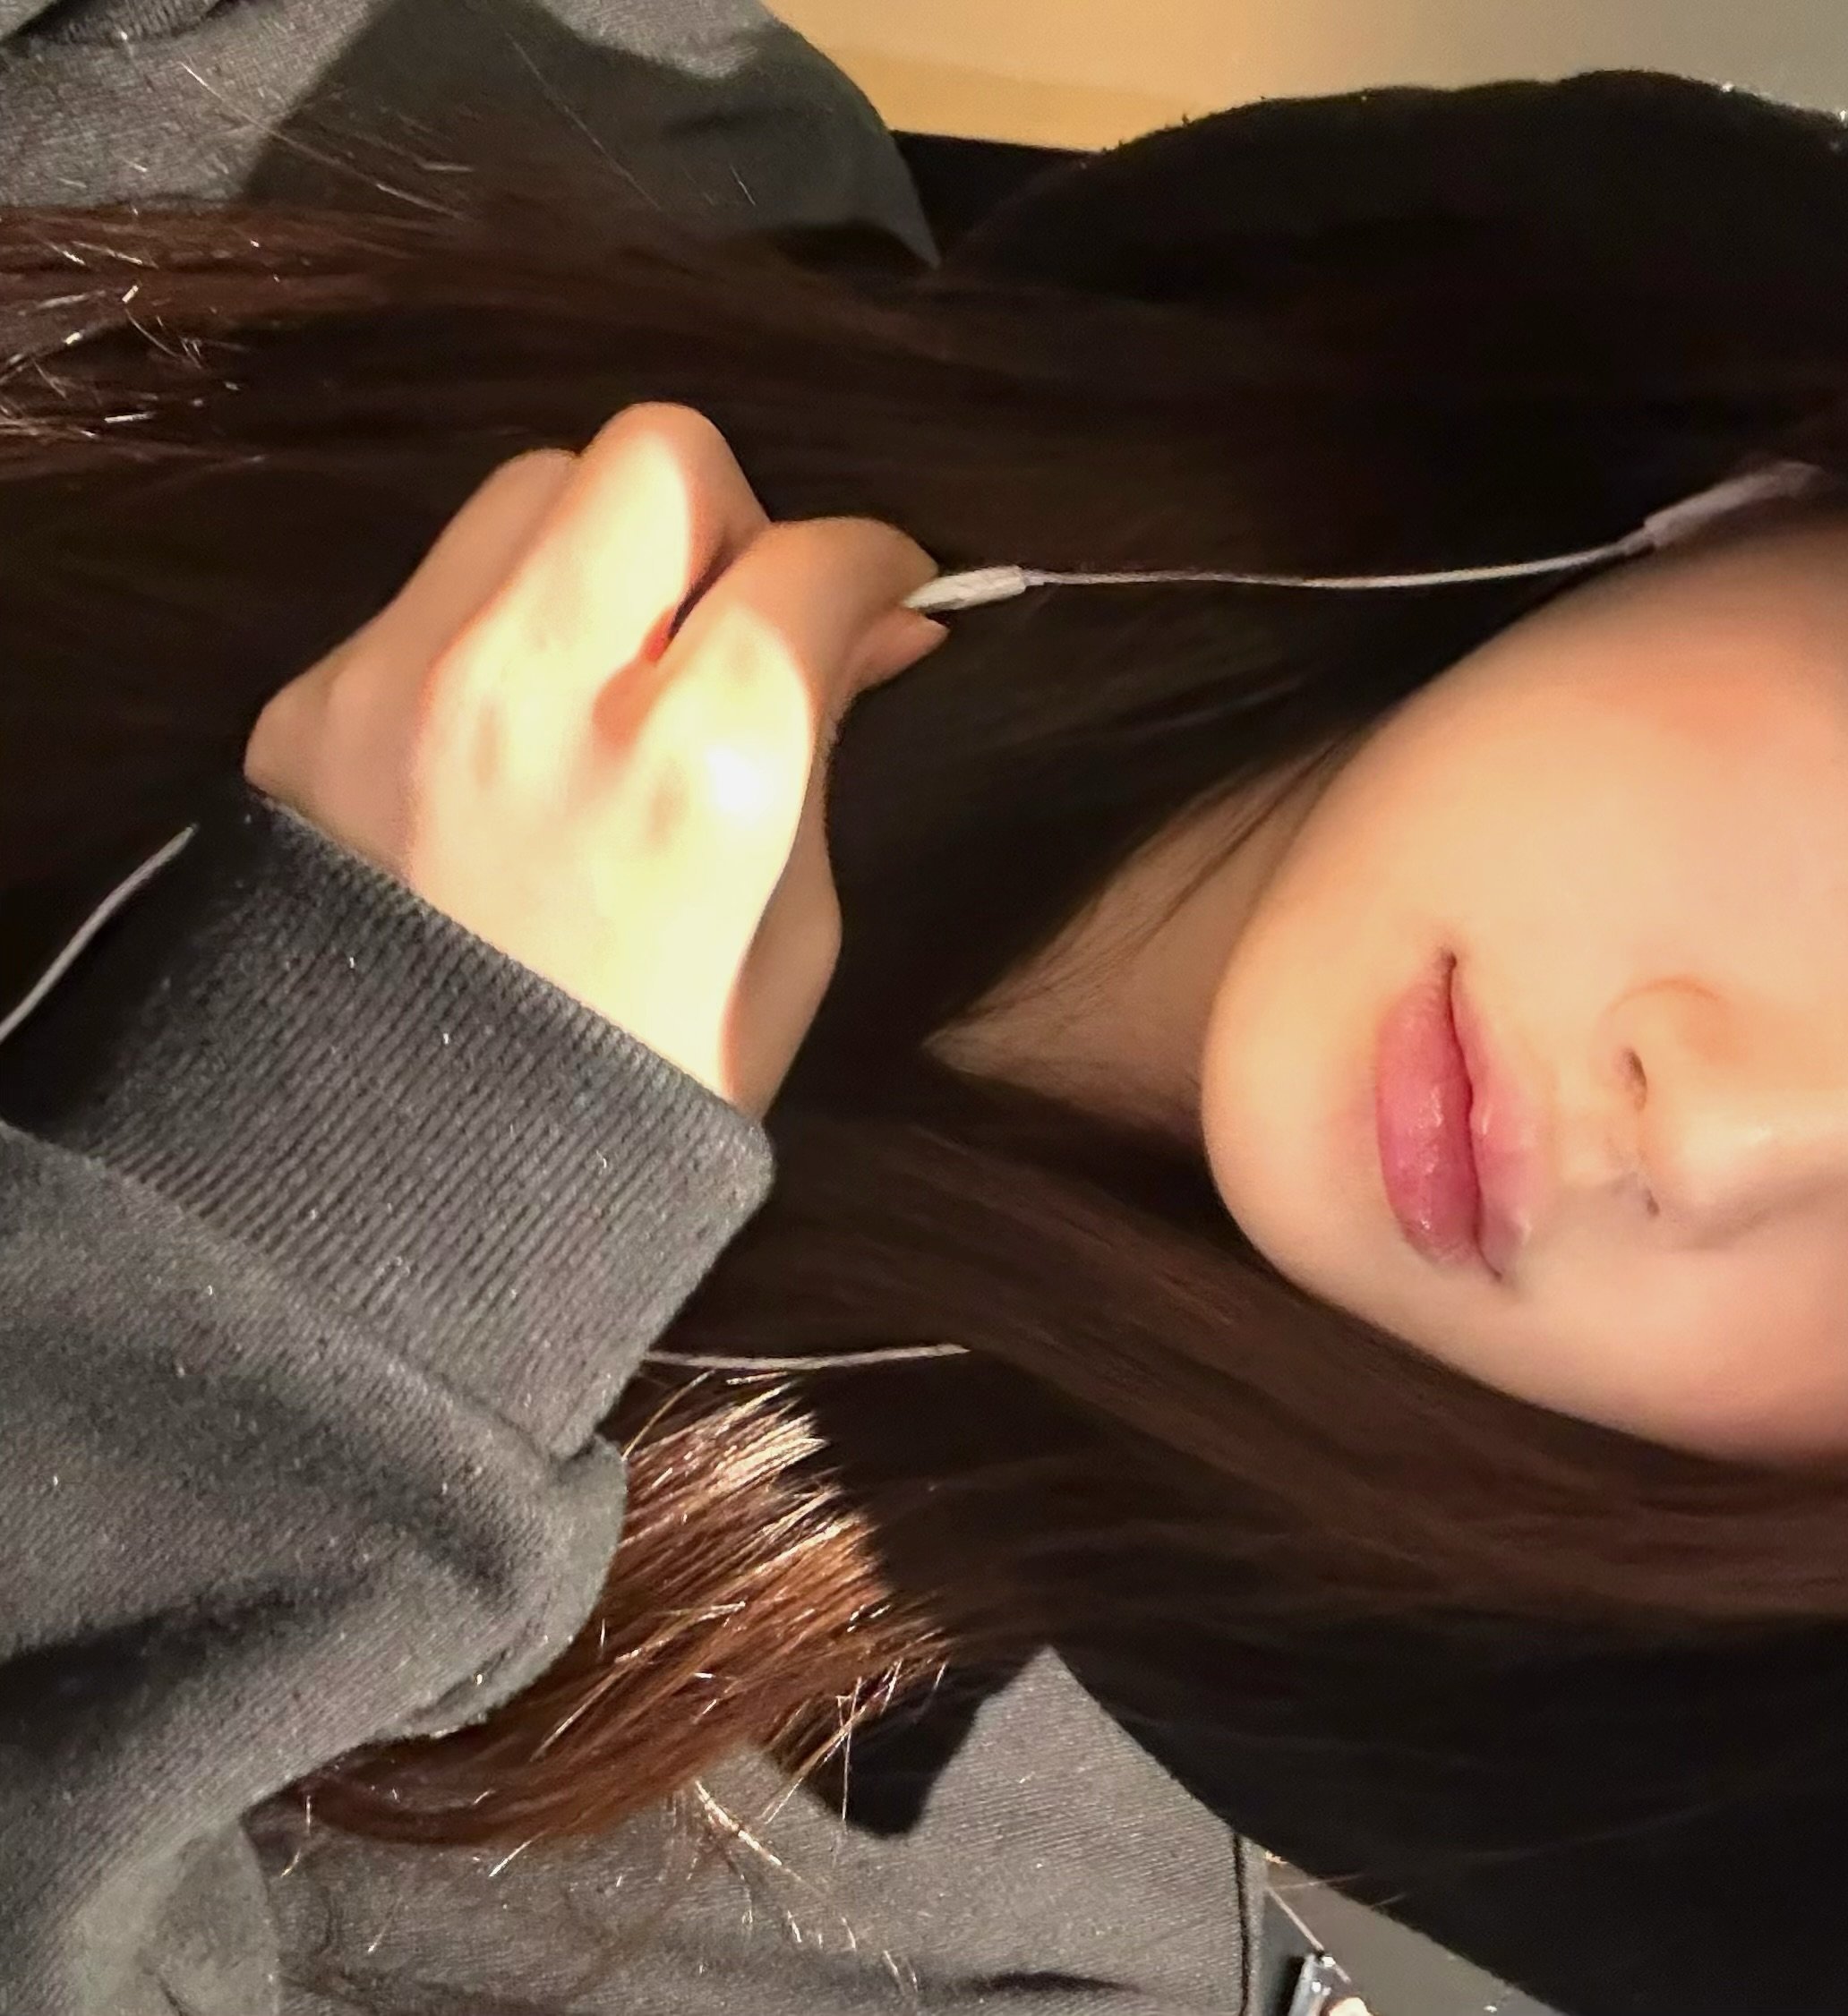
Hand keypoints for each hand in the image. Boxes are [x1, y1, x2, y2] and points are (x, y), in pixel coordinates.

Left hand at [243, 402, 942, 1116]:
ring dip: (605, 553)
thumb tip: (866, 632)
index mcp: (697, 772)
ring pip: (533, 489)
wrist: (391, 1201)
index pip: (814, 559)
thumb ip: (820, 759)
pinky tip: (515, 741)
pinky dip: (499, 629)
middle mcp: (543, 689)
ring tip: (617, 670)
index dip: (875, 567)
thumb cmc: (635, 1097)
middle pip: (660, 459)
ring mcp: (405, 681)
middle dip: (730, 517)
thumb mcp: (788, 946)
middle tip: (736, 615)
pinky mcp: (310, 702)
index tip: (882, 597)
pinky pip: (433, 590)